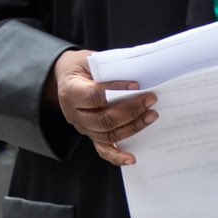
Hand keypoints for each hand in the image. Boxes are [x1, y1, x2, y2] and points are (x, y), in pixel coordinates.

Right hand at [48, 49, 156, 166]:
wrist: (65, 79)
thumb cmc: (81, 67)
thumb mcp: (88, 59)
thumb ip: (107, 68)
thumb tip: (136, 74)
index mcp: (70, 92)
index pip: (94, 96)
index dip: (116, 90)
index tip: (137, 85)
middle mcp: (74, 114)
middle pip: (104, 119)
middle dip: (131, 111)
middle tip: (151, 100)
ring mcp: (83, 128)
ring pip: (108, 134)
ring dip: (132, 127)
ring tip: (151, 115)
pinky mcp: (91, 135)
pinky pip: (103, 149)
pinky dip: (117, 156)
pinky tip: (132, 159)